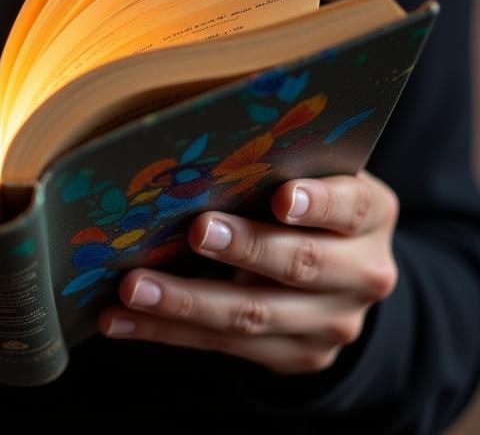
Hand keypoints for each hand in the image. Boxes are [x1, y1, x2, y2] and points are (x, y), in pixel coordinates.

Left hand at [99, 168, 399, 374]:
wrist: (344, 267)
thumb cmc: (302, 191)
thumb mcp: (309, 168)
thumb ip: (273, 157)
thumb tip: (193, 134)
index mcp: (371, 213)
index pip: (351, 205)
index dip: (318, 203)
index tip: (281, 197)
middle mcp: (363, 273)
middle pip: (301, 264)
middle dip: (244, 248)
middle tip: (195, 230)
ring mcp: (332, 323)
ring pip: (253, 315)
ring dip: (185, 303)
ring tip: (133, 287)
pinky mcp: (297, 356)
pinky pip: (224, 346)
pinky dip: (165, 331)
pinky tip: (120, 319)